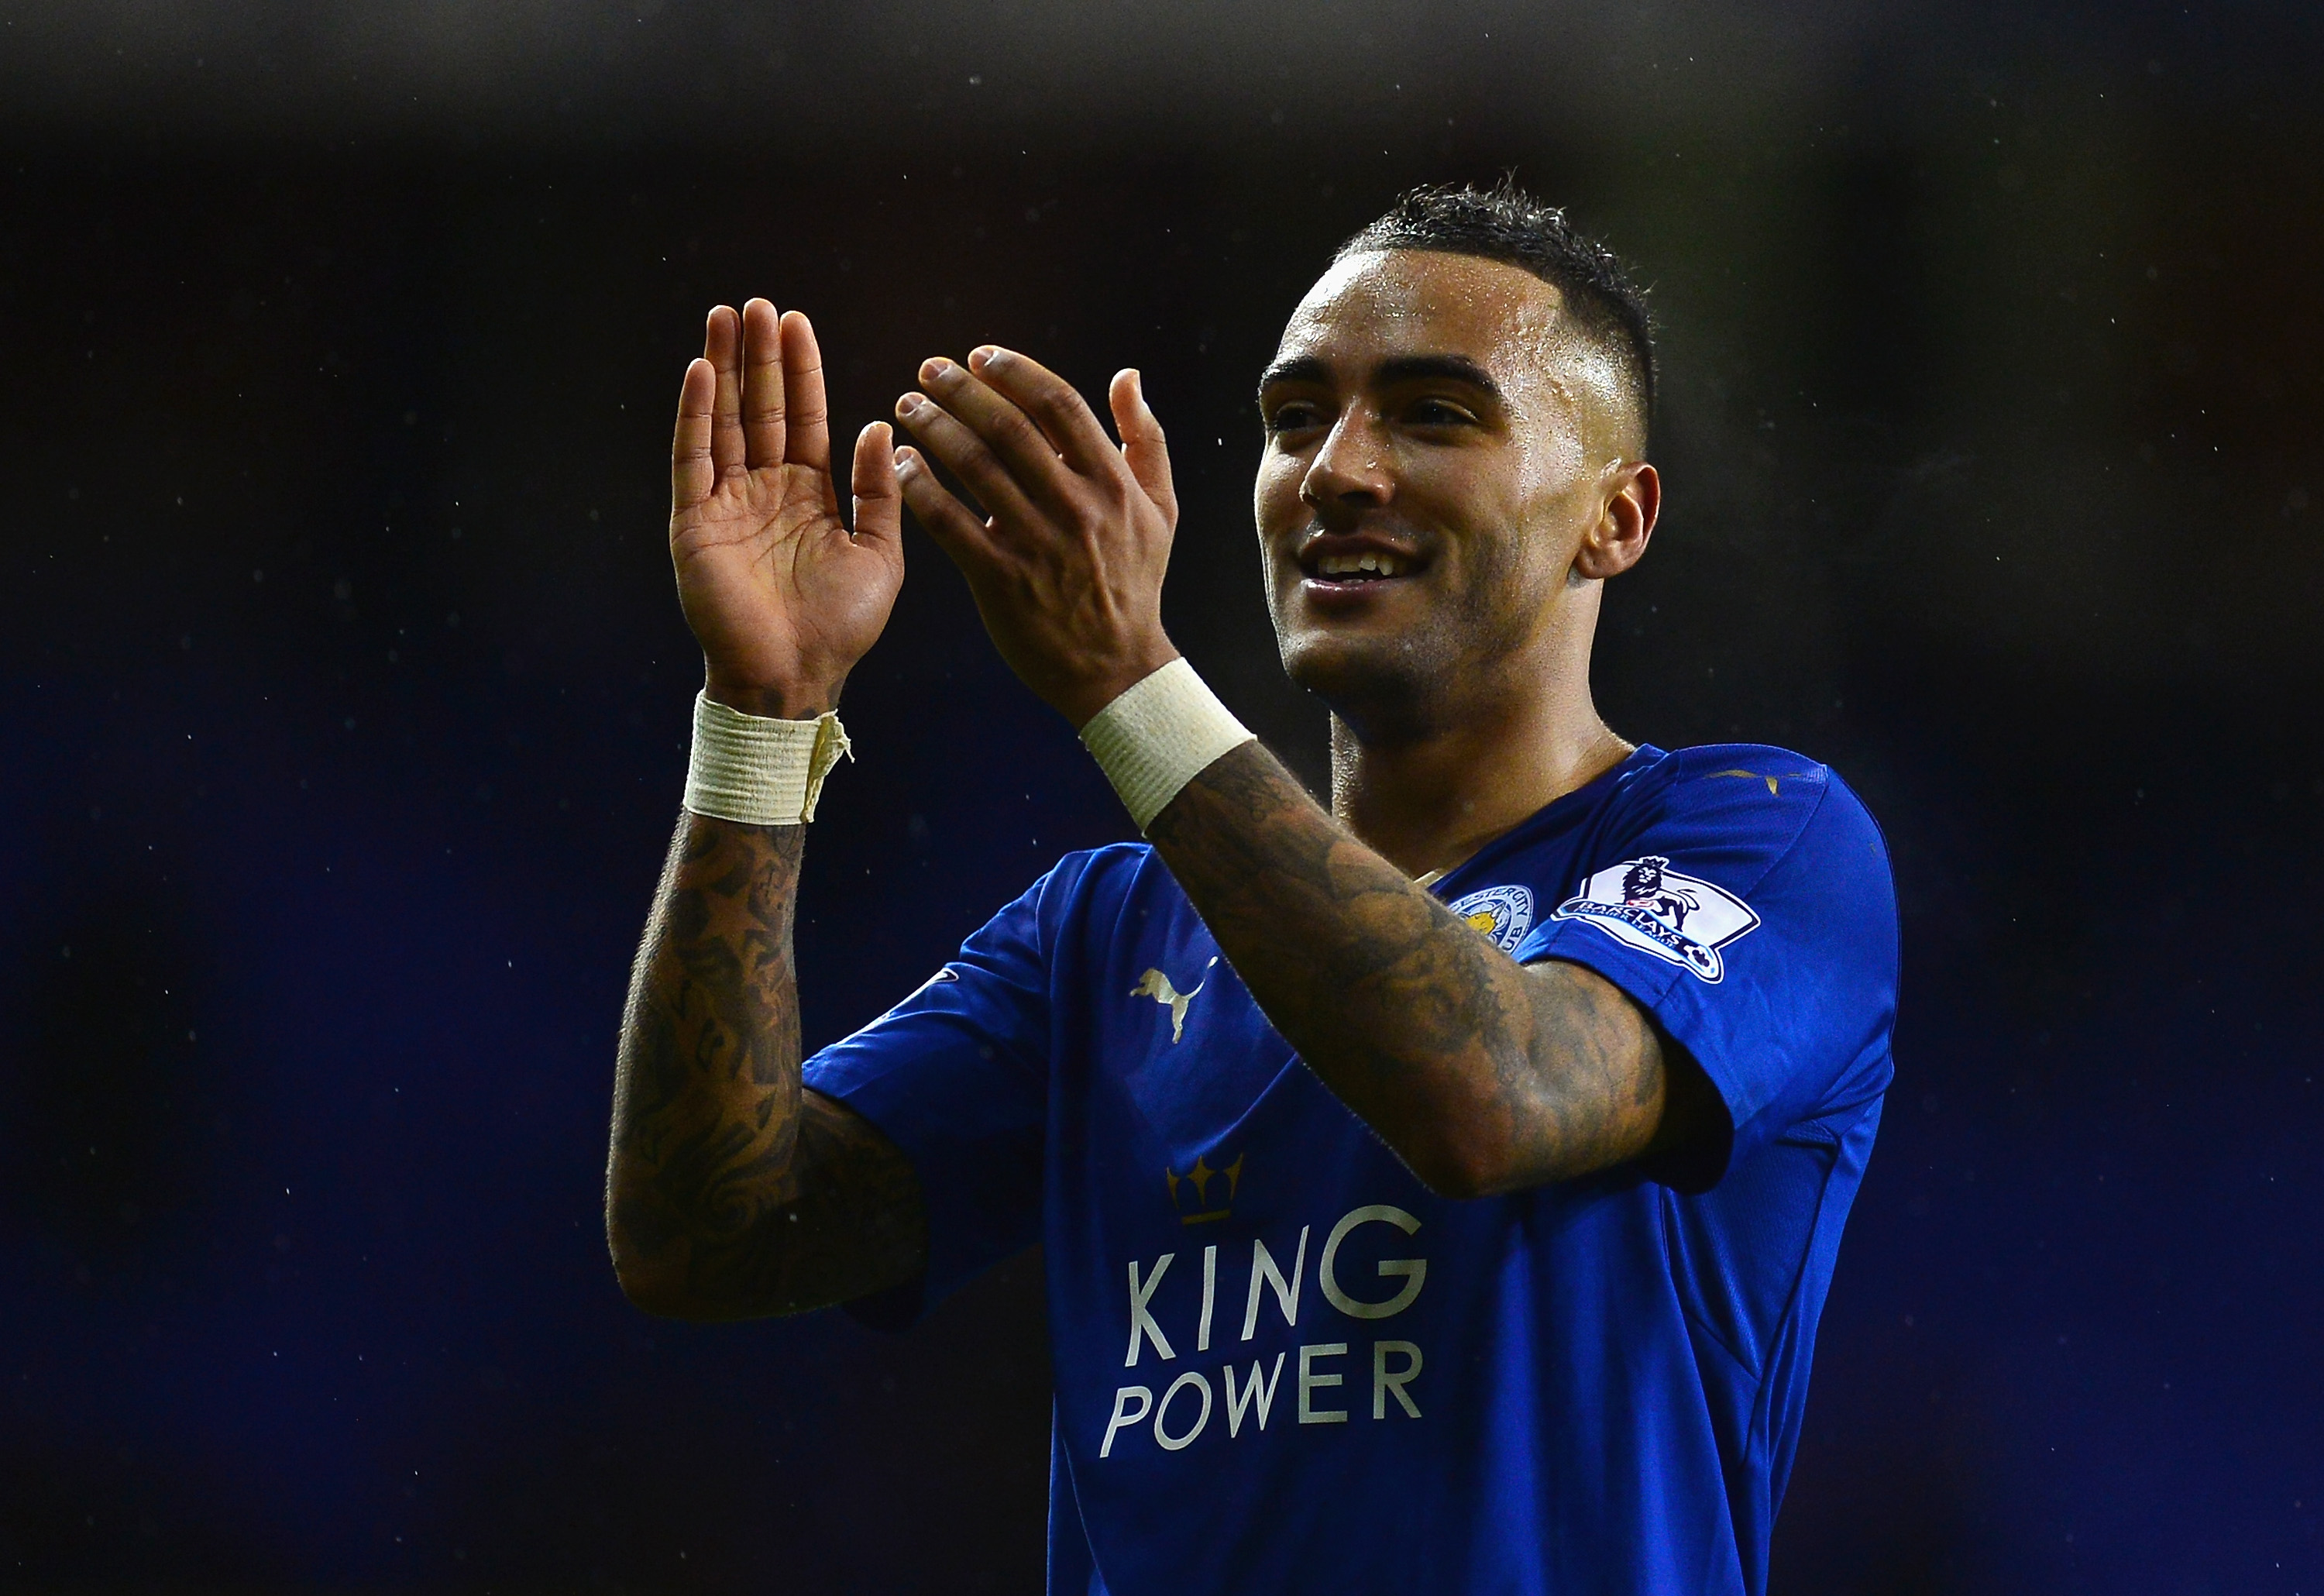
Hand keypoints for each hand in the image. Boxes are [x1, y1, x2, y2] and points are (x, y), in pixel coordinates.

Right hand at [670, 301, 903, 717]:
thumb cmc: (841, 626)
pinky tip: (701, 369)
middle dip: (758, 356)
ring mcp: (726, 504)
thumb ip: (879, 491)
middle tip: (757, 303)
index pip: (802, 418)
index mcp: (808, 495)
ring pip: (724, 420)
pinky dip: (695, 413)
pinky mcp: (694, 522)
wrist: (796, 676)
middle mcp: (764, 492)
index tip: (796, 321)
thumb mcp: (881, 554)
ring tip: (726, 317)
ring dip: (724, 368)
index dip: (799, 371)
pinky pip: (693, 457)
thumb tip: (881, 427)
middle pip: (759, 408)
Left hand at [892, 347, 1179, 726]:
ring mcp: (1037, 543)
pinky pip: (950, 524)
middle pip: (1009, 429)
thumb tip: (1128, 376)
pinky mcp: (1000, 580)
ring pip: (975, 469)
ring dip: (934, 430)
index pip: (1059, 406)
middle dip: (962, 391)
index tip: (980, 355)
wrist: (1115, 667)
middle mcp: (1076, 507)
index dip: (1016, 372)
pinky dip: (922, 489)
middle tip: (927, 370)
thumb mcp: (1160, 508)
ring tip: (906, 408)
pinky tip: (901, 465)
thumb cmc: (1134, 582)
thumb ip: (1145, 439)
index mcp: (1112, 482)